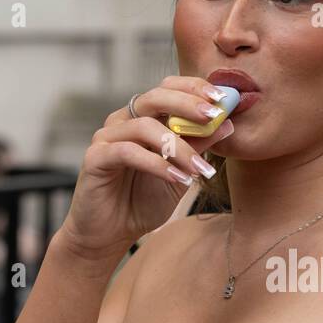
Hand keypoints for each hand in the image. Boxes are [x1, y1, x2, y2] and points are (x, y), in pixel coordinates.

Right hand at [59, 77, 234, 263]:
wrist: (112, 233)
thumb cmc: (143, 200)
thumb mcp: (180, 173)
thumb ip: (198, 148)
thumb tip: (227, 124)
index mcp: (144, 118)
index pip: (168, 89)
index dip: (194, 88)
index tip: (223, 98)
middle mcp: (123, 121)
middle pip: (154, 97)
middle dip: (187, 104)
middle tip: (213, 116)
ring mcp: (106, 137)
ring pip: (145, 126)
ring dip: (179, 146)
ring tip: (201, 169)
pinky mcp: (95, 157)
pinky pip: (129, 152)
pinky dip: (157, 164)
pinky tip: (179, 178)